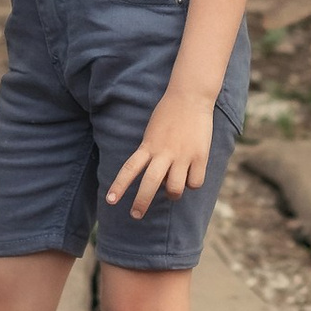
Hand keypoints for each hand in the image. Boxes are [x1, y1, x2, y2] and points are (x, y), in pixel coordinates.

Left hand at [105, 83, 214, 218]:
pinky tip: (191, 176)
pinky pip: (194, 183)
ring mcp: (183, 155)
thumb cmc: (170, 113)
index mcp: (149, 145)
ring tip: (172, 188)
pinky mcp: (200, 157)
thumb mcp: (153, 133)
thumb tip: (159, 181)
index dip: (119, 186)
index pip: (129, 169)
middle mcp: (164, 153)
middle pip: (150, 184)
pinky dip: (191, 184)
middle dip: (141, 203)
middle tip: (135, 215)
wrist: (191, 96)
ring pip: (174, 189)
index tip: (110, 201)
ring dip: (172, 193)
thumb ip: (152, 154)